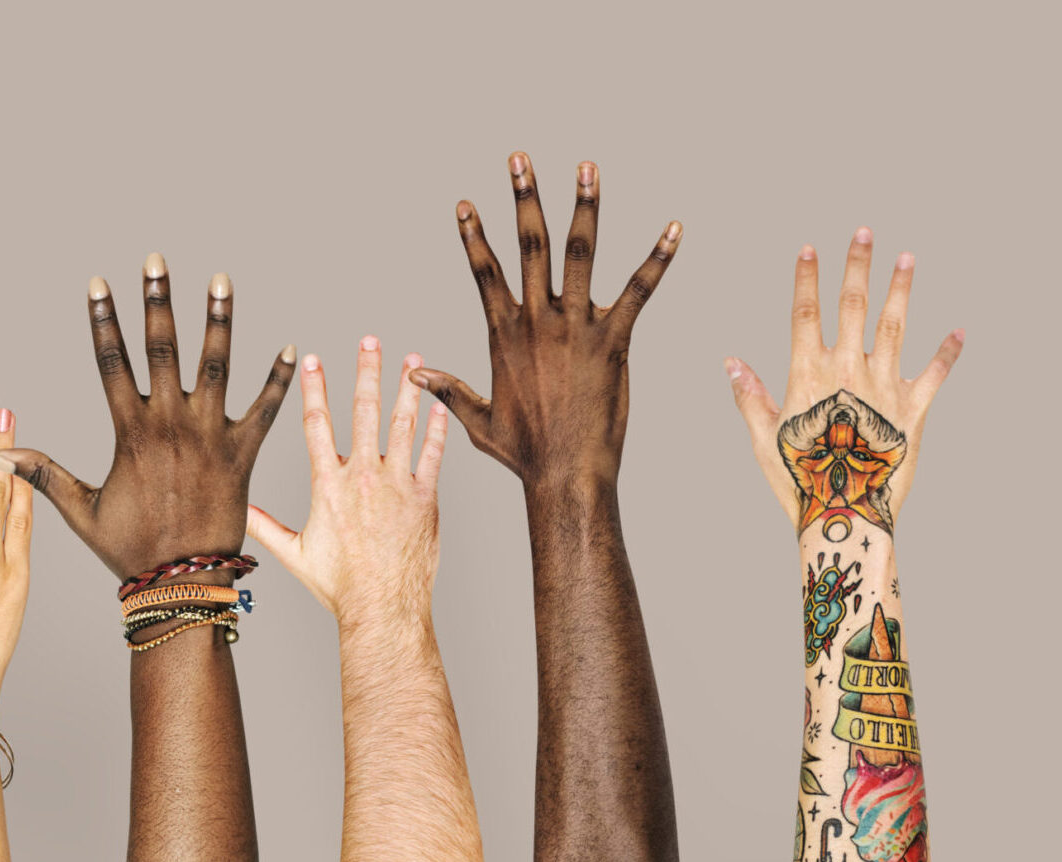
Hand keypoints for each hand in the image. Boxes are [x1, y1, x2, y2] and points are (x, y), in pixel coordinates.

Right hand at [0, 254, 295, 580]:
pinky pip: (265, 410)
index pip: (112, 362)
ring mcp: (210, 436)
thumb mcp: (82, 511)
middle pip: (163, 348)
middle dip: (158, 301)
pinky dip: (277, 380)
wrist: (182, 583)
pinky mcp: (243, 454)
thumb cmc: (131, 551)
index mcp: (131, 433)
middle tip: (155, 260)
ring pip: (216, 365)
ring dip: (218, 320)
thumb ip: (44, 473)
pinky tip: (289, 347)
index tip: (98, 283)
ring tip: (221, 279)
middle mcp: (170, 424)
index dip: (104, 320)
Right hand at [247, 336, 447, 625]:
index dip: (313, 388)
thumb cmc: (339, 586)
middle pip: (363, 411)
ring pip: (403, 425)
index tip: (312, 359)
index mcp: (328, 485)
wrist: (382, 607)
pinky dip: (438, 428)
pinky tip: (441, 405)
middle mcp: (362, 477)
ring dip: (407, 388)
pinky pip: (433, 455)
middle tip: (371, 340)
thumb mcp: (295, 554)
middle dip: (367, 371)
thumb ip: (266, 527)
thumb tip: (237, 512)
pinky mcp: (425, 498)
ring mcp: (397, 485)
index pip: (317, 424)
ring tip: (414, 359)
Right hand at [410, 152, 680, 488]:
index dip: (474, 237)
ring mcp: (576, 328)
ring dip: (584, 207)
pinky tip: (675, 229)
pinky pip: (638, 292)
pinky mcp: (613, 341)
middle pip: (528, 246)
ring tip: (587, 166)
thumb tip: (415, 375)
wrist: (565, 474)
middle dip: (524, 198)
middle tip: (520, 159)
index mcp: (505, 335)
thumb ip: (449, 390)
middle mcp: (537, 321)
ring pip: (579, 254)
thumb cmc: (523, 453)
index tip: (466, 204)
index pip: (484, 273)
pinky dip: (657, 259)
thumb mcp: (477, 420)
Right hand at [725, 229, 964, 537]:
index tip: (809, 249)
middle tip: (863, 232)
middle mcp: (848, 372)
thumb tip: (731, 362)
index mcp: (809, 375)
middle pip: (854, 306)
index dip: (807, 279)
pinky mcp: (915, 410)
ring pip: (895, 326)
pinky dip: (948, 352)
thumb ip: (750, 396)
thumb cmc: (798, 481)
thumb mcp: (763, 439)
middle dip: (858, 266)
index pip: (805, 314)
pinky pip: (936, 374)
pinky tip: (960, 330)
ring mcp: (884, 387)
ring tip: (907, 259)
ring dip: (901, 290)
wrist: (845, 513)